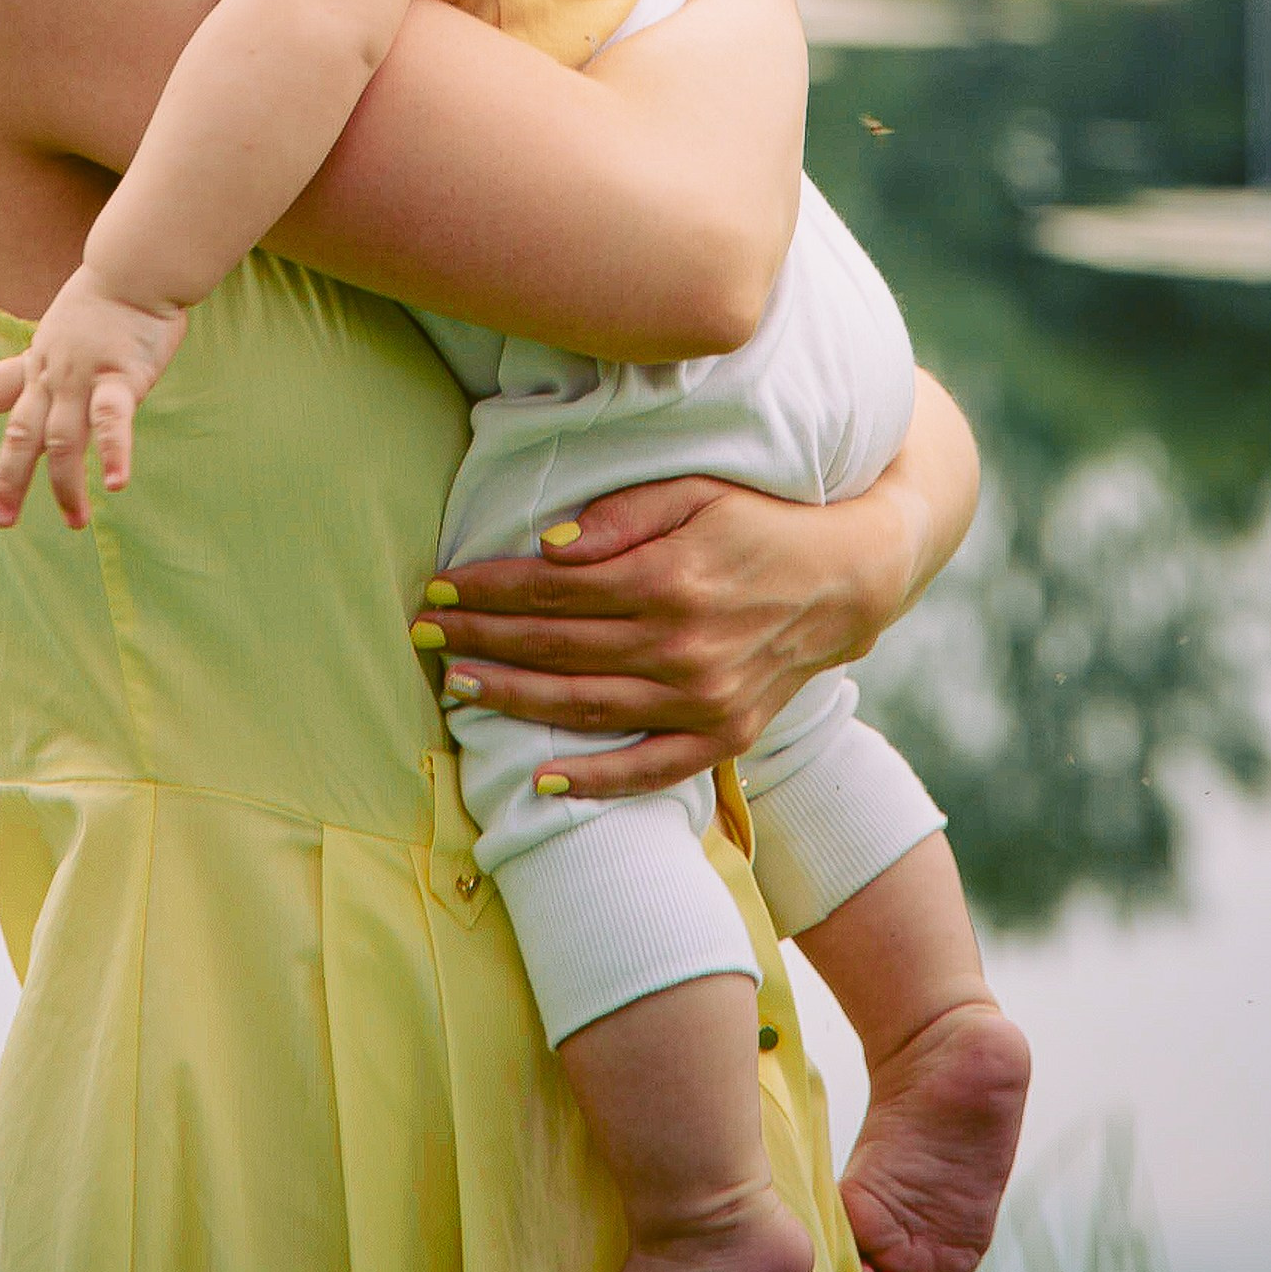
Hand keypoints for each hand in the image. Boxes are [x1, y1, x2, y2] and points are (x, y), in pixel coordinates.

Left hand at [0, 264, 186, 529]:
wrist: (135, 265)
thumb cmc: (115, 290)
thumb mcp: (74, 324)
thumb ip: (69, 356)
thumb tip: (69, 376)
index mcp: (39, 359)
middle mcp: (52, 374)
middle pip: (22, 434)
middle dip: (9, 478)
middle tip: (1, 519)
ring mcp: (82, 378)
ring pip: (64, 441)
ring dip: (67, 486)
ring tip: (75, 522)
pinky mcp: (120, 378)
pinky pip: (113, 422)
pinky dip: (115, 453)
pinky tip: (118, 484)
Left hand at [417, 474, 883, 797]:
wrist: (846, 579)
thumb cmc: (758, 522)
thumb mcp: (696, 491)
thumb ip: (622, 516)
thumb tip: (550, 548)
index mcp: (670, 579)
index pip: (554, 588)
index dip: (490, 588)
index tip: (441, 584)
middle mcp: (682, 646)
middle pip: (557, 648)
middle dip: (482, 639)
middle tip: (424, 633)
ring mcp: (704, 700)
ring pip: (586, 708)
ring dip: (513, 700)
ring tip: (457, 687)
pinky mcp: (724, 737)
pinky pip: (649, 769)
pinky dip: (595, 780)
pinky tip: (542, 777)